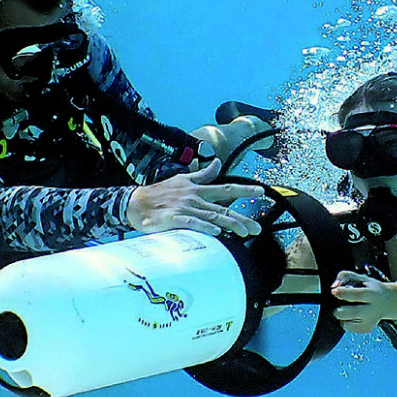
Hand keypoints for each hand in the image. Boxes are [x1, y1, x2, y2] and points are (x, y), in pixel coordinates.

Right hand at [127, 160, 263, 236]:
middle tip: (257, 228)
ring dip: (230, 225)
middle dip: (242, 218)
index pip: (226, 189)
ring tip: (244, 233)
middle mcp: (195, 198)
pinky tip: (216, 232)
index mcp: (197, 189)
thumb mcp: (183, 179)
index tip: (261, 191)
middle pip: (223, 208)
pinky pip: (192, 223)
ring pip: (212, 216)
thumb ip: (203, 174)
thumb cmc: (159, 193)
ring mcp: (185, 208)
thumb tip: (218, 163)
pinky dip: (204, 226)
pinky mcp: (173, 219)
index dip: (244, 190)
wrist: (134, 203)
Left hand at [330, 270, 396, 333]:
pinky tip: (351, 316)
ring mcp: (371, 321)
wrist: (386, 302)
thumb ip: (344, 276)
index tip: (334, 291)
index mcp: (373, 294)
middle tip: (338, 305)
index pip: (358, 295)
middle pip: (349, 313)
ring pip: (346, 323)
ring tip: (347, 309)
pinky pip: (347, 327)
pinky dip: (345, 321)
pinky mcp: (367, 329)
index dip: (344, 293)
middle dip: (338, 310)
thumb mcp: (359, 277)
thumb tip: (334, 287)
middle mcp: (373, 310)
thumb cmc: (368, 287)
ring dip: (341, 316)